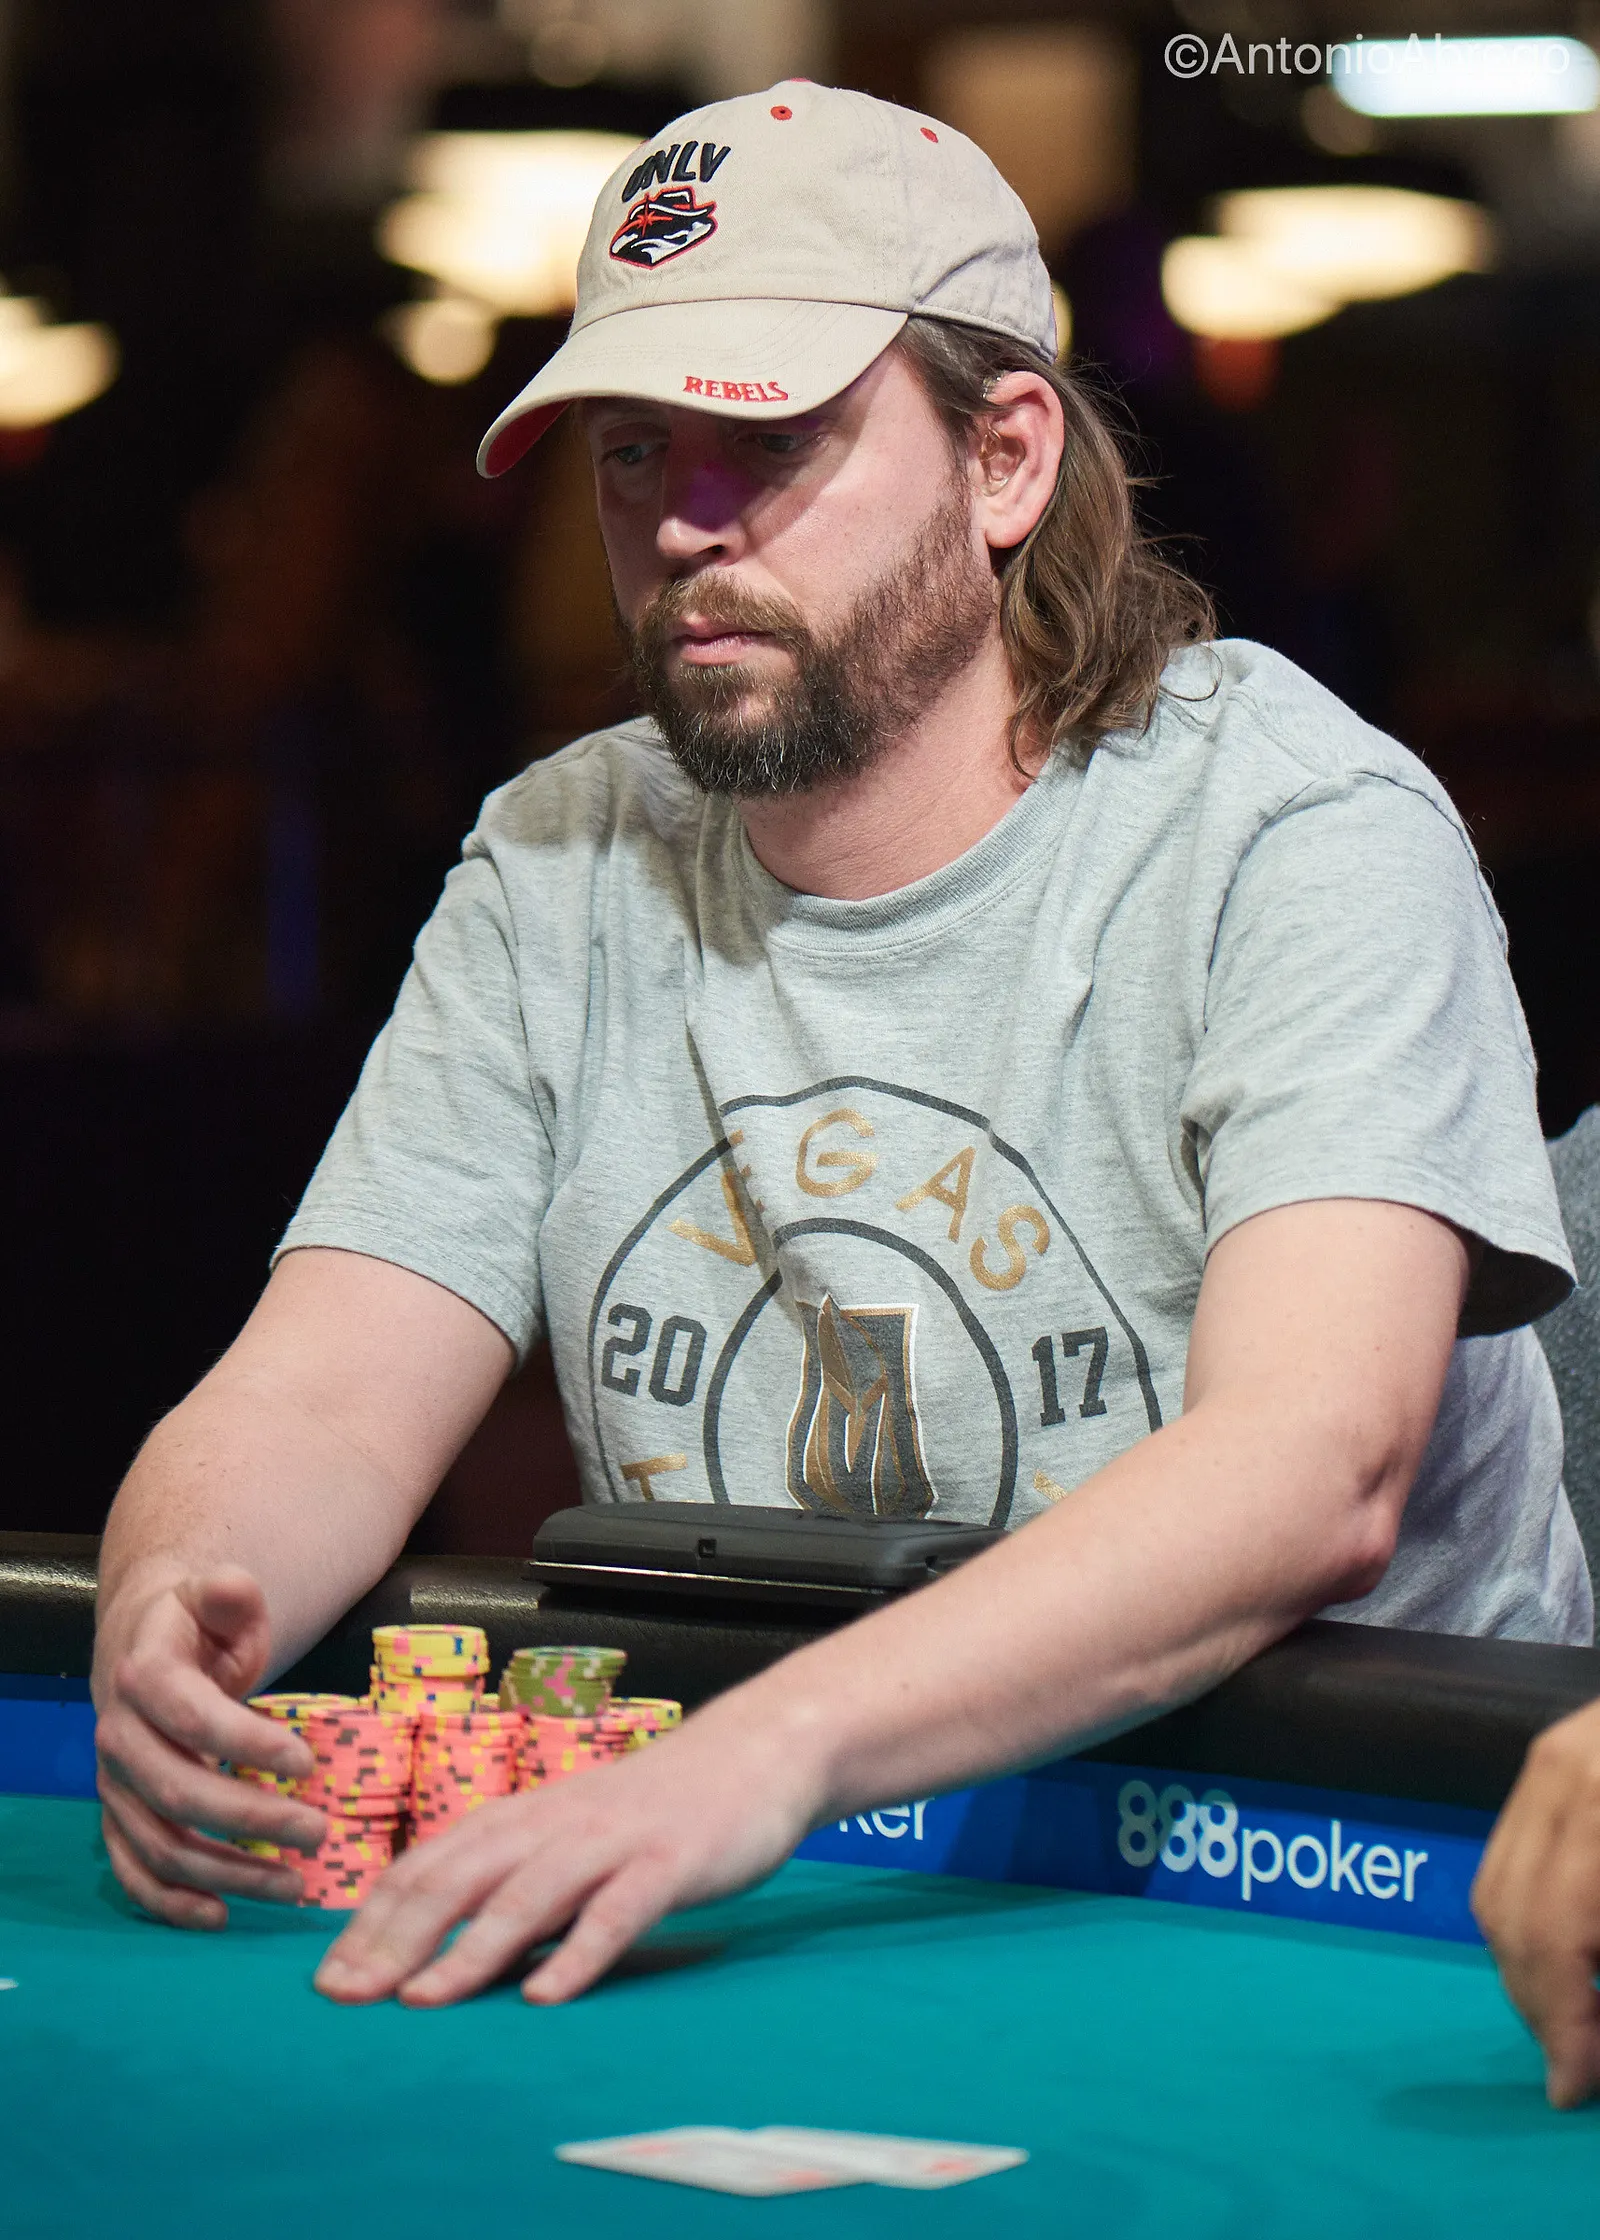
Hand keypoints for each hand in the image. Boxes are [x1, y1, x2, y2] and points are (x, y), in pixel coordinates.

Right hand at [93, 1567, 326, 1927]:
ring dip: (227, 1872)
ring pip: (161, 1843)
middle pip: (178, 1791)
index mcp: (144, 1675)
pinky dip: (171, 1903)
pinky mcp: (120, 1819)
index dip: (247, 1744)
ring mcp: (115, 1786)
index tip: (308, 1763)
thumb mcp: (218, 1600)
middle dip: (252, 1819)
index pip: (192, 1717)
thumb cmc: (200, 1629)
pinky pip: (134, 1872)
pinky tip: (221, 1916)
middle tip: (319, 1832)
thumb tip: (233, 1584)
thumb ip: (230, 1595)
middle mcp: (119, 1736)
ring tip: (295, 1886)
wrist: (146, 1650)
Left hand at [314, 1708, 818, 2006]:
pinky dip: (578, 1952)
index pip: (431, 1866)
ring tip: (422, 2001)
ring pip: (529, 1894)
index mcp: (526, 1816)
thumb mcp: (573, 1830)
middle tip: (343, 1997)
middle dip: (396, 1939)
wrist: (756, 1752)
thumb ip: (516, 1873)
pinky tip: (546, 1995)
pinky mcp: (669, 1861)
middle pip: (461, 1878)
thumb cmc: (656, 1805)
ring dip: (470, 1949)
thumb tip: (441, 1938)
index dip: (374, 1920)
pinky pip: (618, 1911)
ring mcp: (613, 1840)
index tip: (325, 1976)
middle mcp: (556, 1823)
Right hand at [1472, 1697, 1599, 2107]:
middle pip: (1513, 1914)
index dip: (1565, 2024)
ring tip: (1575, 2020)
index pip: (1557, 1933)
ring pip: (1495, 1891)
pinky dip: (1528, 1923)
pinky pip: (1505, 1859)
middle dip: (1540, 2007)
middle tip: (1579, 2069)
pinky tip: (1573, 1959)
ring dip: (1526, 1972)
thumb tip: (1598, 2034)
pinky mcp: (1545, 1759)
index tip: (1577, 2090)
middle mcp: (1563, 1772)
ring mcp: (1547, 1759)